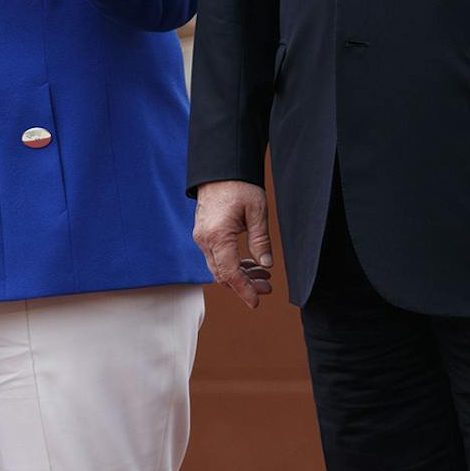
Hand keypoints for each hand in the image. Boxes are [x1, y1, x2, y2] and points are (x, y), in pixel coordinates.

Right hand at [193, 180, 274, 308]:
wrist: (219, 169)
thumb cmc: (238, 186)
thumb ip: (260, 240)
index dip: (244, 290)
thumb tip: (265, 265)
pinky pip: (216, 257)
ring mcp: (202, 237)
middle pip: (223, 274)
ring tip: (263, 275)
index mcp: (217, 235)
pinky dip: (232, 264)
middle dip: (245, 285)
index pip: (230, 273)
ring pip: (219, 267)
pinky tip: (250, 263)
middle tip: (267, 288)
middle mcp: (205, 240)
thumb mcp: (257, 212)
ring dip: (240, 275)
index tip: (256, 302)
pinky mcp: (204, 234)